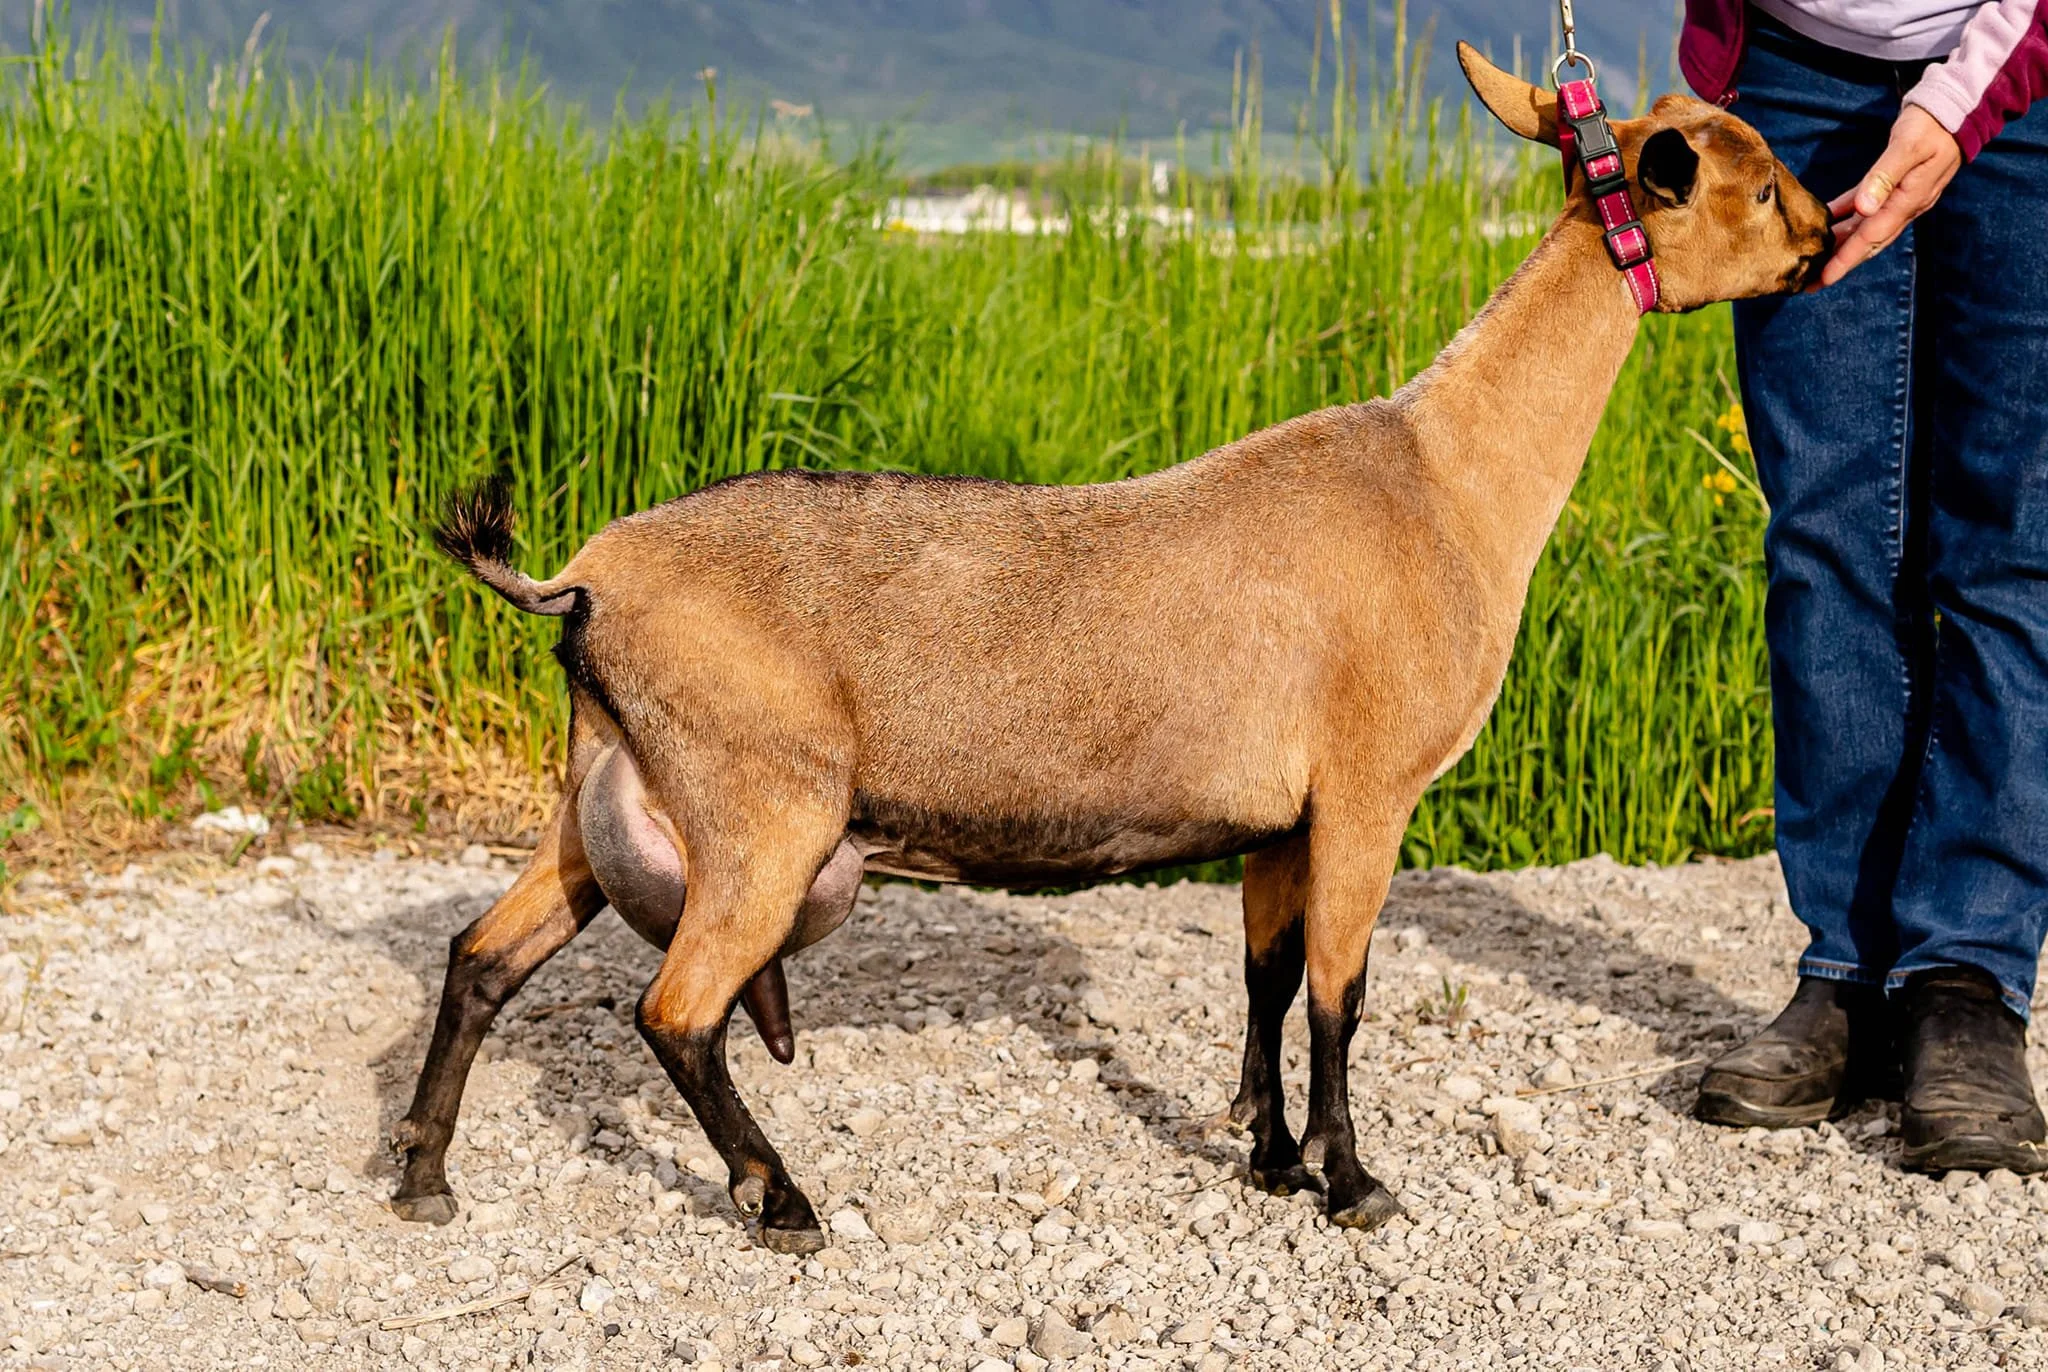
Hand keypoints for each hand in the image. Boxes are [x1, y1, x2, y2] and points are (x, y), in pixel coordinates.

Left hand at [1815, 105, 1960, 287]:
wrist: (1954, 110)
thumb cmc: (1930, 126)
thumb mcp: (1907, 147)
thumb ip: (1884, 177)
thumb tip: (1864, 209)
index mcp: (1909, 200)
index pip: (1872, 236)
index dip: (1847, 258)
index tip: (1824, 277)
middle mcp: (1905, 206)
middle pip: (1868, 242)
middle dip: (1839, 262)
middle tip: (1809, 283)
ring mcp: (1901, 198)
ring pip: (1865, 228)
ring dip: (1839, 244)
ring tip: (1812, 259)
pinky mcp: (1894, 186)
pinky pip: (1866, 208)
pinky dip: (1846, 217)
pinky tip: (1825, 222)